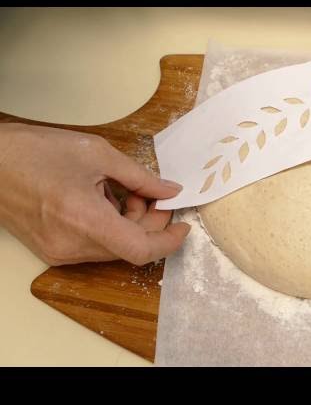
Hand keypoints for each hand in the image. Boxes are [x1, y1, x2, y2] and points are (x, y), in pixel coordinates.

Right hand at [0, 123, 189, 265]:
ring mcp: (59, 252)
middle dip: (150, 223)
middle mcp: (72, 245)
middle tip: (155, 195)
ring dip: (130, 224)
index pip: (141, 250)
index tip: (183, 226)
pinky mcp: (52, 250)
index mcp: (85, 220)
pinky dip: (110, 227)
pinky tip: (104, 200)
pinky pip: (94, 246)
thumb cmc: (34, 152)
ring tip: (124, 191)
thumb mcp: (98, 154)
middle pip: (130, 248)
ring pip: (113, 248)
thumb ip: (141, 177)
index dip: (169, 241)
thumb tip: (169, 191)